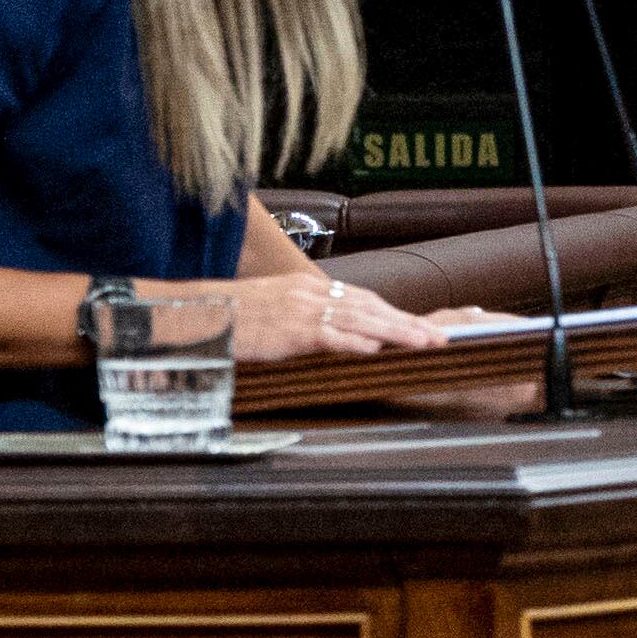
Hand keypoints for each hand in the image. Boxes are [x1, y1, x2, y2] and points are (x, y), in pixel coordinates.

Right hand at [227, 274, 450, 362]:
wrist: (197, 313)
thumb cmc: (236, 316)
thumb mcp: (278, 308)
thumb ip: (310, 316)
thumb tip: (342, 332)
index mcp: (309, 288)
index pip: (363, 299)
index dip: (395, 313)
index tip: (421, 325)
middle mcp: (310, 294)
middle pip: (370, 307)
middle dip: (407, 323)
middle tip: (439, 336)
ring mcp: (300, 311)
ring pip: (359, 320)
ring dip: (395, 333)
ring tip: (423, 343)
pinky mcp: (288, 331)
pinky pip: (328, 336)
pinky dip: (354, 342)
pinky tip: (376, 350)